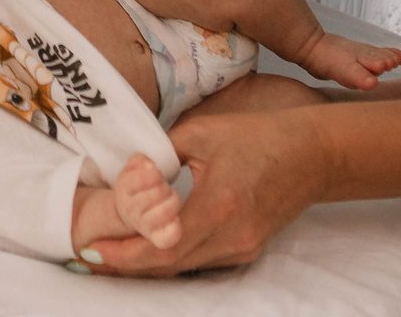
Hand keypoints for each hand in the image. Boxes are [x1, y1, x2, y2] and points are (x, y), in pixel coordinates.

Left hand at [81, 111, 325, 275]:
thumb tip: (131, 169)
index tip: (89, 250)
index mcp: (218, 206)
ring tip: (107, 254)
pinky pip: (200, 261)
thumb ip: (162, 155)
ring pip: (182, 267)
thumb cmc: (259, 137)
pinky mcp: (247, 249)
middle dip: (123, 265)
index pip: (160, 245)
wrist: (314, 155)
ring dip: (144, 264)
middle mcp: (231, 237)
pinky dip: (170, 258)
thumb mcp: (204, 133)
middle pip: (167, 265)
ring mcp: (242, 248)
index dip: (122, 253)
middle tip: (85, 257)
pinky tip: (146, 247)